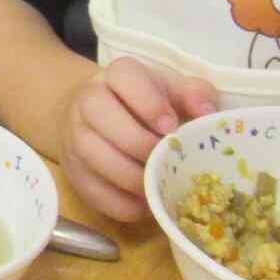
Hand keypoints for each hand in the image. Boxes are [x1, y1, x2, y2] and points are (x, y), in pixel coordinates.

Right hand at [59, 56, 217, 221]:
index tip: (170, 126)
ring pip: (93, 155)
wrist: (98, 118)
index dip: (148, 102)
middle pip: (101, 116)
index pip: (123, 77)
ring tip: (158, 184)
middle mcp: (87, 100)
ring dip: (130, 177)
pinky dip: (122, 203)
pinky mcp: (72, 170)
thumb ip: (195, 94)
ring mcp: (74, 136)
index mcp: (116, 76)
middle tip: (166, 160)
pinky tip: (144, 202)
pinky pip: (92, 190)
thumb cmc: (147, 104)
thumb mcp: (172, 91)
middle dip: (139, 144)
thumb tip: (207, 113)